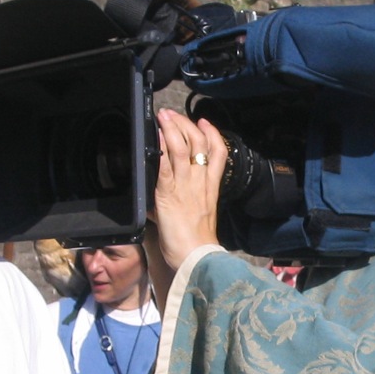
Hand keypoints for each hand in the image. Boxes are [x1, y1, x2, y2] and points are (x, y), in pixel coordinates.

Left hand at [154, 109, 225, 269]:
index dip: (212, 134)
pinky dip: (161, 149)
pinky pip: (165, 167)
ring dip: (171, 129)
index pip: (218, 153)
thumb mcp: (199, 218)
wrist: (197, 259)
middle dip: (186, 125)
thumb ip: (188, 203)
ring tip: (163, 117)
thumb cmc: (197, 245)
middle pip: (199, 144)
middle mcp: (200, 183)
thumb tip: (167, 199)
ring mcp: (185, 187)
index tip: (204, 123)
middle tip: (174, 114)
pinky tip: (156, 138)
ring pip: (182, 149)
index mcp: (210, 188)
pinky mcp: (168, 195)